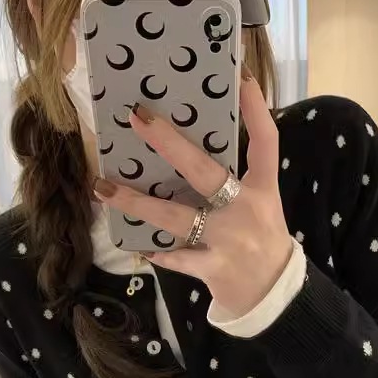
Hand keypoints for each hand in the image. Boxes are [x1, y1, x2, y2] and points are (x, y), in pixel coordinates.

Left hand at [94, 67, 292, 317]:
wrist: (274, 297)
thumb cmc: (262, 243)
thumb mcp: (262, 207)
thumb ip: (237, 182)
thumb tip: (191, 149)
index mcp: (263, 191)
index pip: (265, 143)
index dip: (256, 111)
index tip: (240, 80)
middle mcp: (245, 211)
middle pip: (205, 171)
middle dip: (169, 143)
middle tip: (138, 119)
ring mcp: (227, 241)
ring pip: (176, 217)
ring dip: (137, 202)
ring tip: (103, 188)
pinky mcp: (213, 269)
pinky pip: (176, 257)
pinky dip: (158, 251)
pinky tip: (138, 244)